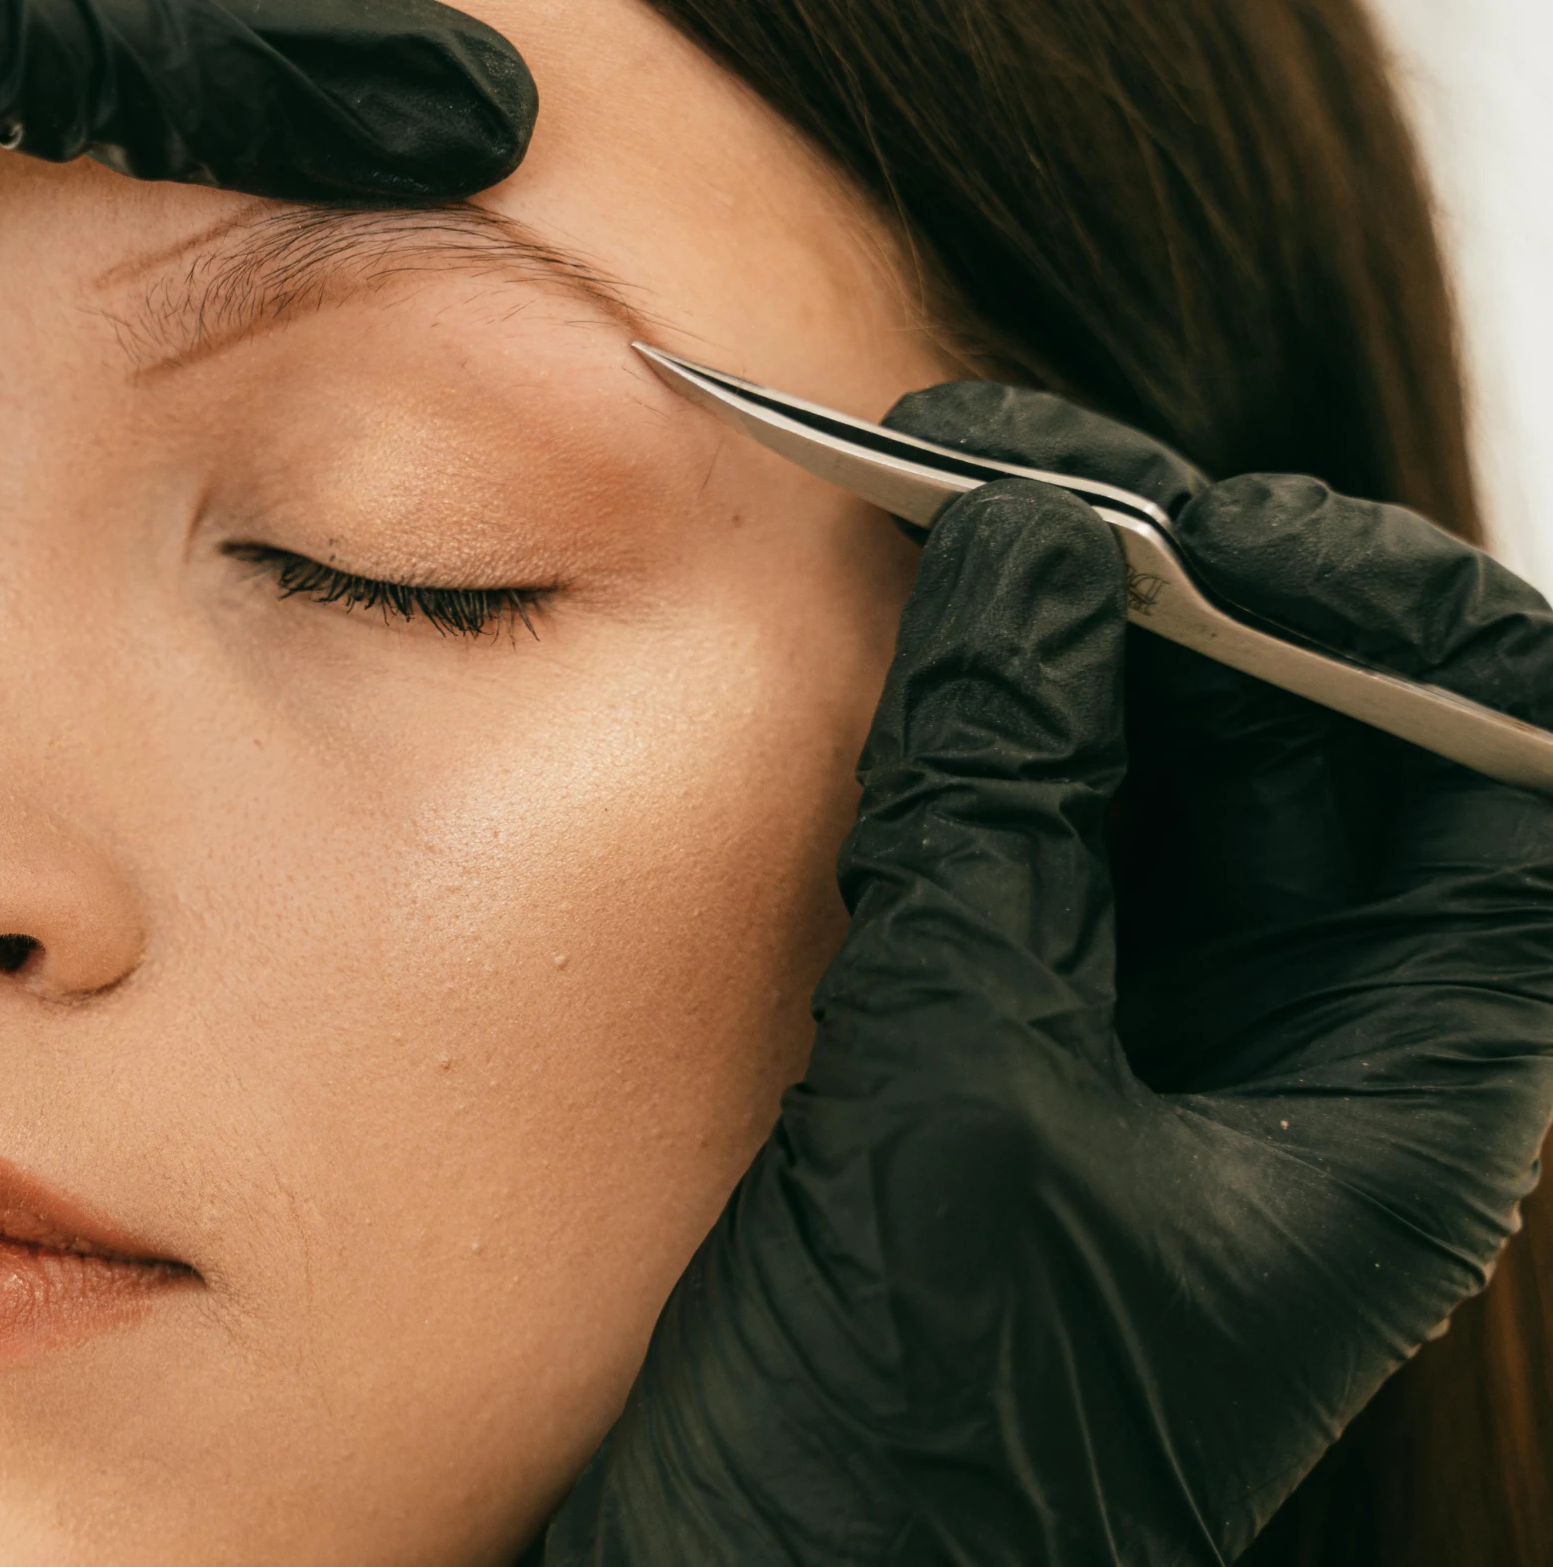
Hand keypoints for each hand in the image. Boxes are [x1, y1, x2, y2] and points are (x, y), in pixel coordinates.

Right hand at [533, 386, 1552, 1563]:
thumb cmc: (912, 1453)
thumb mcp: (962, 1104)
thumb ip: (999, 812)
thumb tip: (1022, 555)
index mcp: (1401, 1104)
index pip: (1500, 781)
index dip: (1395, 623)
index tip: (1213, 530)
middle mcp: (1302, 1056)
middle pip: (1313, 743)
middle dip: (1179, 588)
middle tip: (1006, 469)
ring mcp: (1152, 1039)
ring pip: (1159, 767)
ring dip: (1058, 631)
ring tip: (934, 504)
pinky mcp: (1012, 1032)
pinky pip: (1030, 823)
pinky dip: (968, 717)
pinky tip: (895, 632)